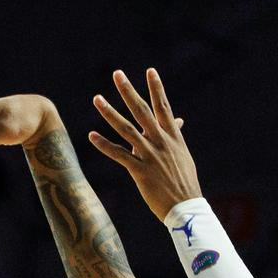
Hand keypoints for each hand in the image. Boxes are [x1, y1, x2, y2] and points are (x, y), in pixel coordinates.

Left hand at [86, 69, 199, 219]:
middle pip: (142, 111)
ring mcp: (150, 155)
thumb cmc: (184, 181)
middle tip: (117, 74)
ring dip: (110, 113)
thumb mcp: (182, 154)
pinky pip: (119, 155)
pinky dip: (104, 145)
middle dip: (129, 91)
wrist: (186, 207)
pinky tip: (91, 135)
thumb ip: (175, 135)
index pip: (164, 106)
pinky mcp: (140, 171)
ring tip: (97, 98)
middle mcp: (161, 142)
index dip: (157, 88)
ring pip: (126, 129)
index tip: (150, 70)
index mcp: (173, 136)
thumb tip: (178, 120)